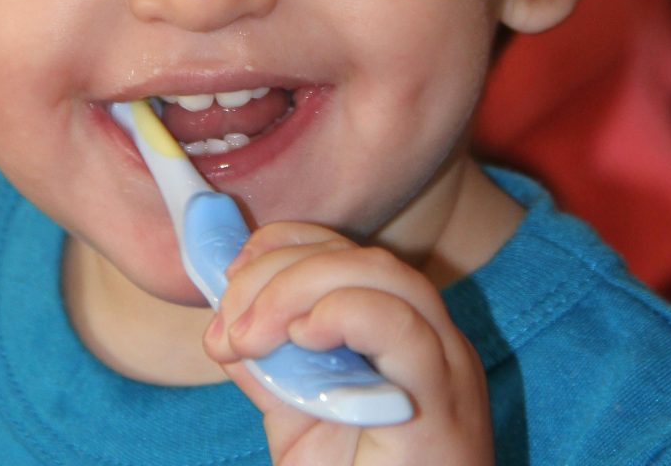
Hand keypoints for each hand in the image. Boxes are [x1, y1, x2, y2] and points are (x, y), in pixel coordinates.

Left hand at [202, 222, 493, 465]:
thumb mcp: (301, 423)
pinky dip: (346, 312)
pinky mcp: (442, 404)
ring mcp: (445, 368)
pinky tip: (304, 334)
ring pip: (382, 276)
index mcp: (404, 335)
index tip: (229, 274)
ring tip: (252, 336)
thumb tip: (225, 324)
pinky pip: (403, 330)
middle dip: (278, 271)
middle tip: (230, 324)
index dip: (284, 246)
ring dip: (300, 287)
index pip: (347, 253)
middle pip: (359, 258)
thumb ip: (272, 371)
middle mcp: (434, 340)